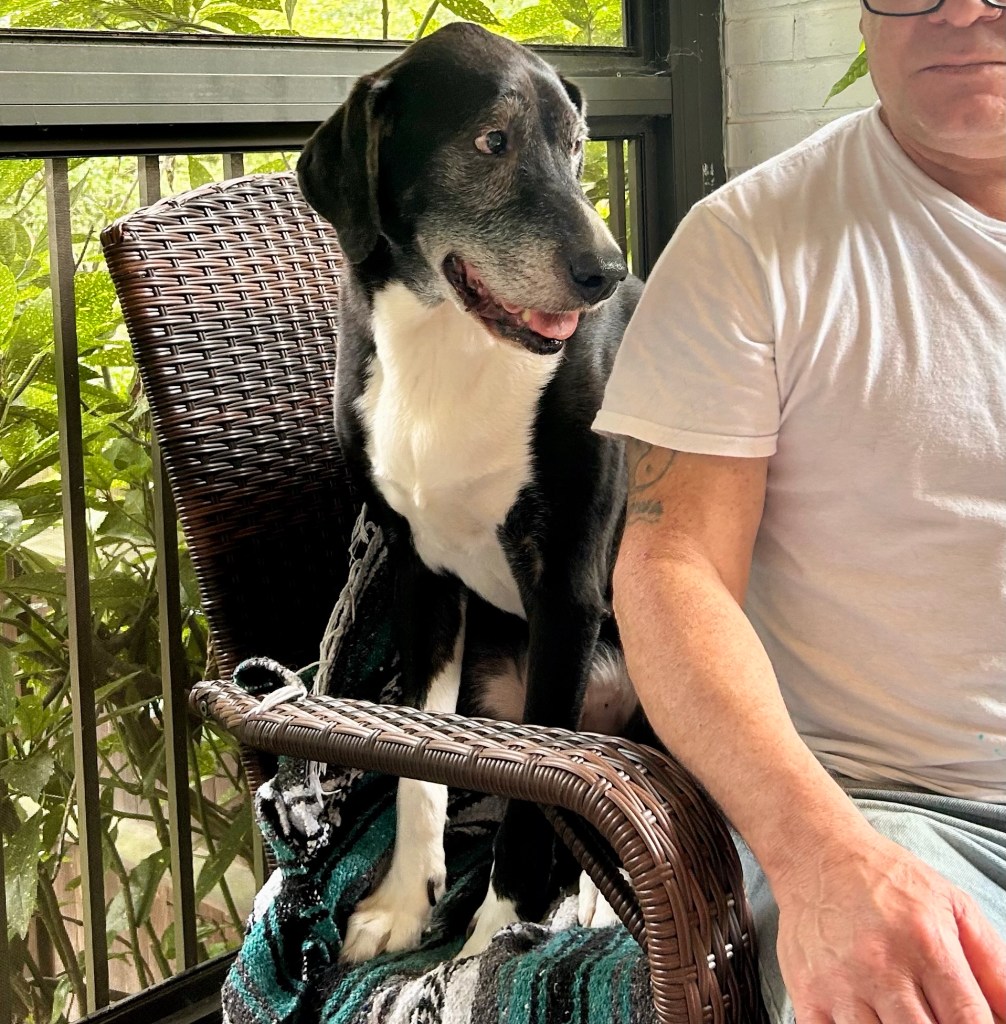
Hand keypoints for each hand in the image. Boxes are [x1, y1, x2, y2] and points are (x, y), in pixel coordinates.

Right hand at [772, 831, 1005, 1023]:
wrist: (814, 853)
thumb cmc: (886, 879)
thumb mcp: (953, 905)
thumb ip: (994, 965)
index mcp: (925, 944)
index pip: (971, 1023)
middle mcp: (881, 967)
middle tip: (935, 1019)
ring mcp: (839, 985)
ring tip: (903, 1016)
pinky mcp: (806, 995)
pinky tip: (868, 1019)